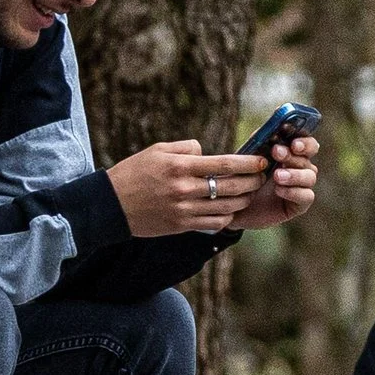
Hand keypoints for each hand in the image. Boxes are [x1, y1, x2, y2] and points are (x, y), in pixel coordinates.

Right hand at [108, 141, 270, 237]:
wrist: (112, 205)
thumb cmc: (135, 172)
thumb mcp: (157, 151)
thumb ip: (186, 148)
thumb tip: (207, 151)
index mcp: (180, 166)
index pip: (223, 164)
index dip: (248, 163)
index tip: (262, 160)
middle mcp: (184, 189)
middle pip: (231, 186)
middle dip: (252, 181)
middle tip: (262, 176)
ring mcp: (185, 209)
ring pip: (227, 207)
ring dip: (244, 199)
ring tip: (250, 192)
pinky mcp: (183, 226)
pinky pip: (215, 223)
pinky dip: (228, 216)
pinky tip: (232, 209)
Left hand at [228, 132, 321, 230]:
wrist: (234, 205)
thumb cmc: (242, 178)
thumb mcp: (248, 157)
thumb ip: (260, 142)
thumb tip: (271, 130)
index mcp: (289, 152)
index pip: (306, 142)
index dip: (303, 140)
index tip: (292, 141)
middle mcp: (298, 167)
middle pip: (309, 157)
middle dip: (294, 154)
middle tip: (276, 152)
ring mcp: (301, 186)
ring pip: (310, 176)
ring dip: (294, 174)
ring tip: (277, 176)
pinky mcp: (299, 205)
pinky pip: (306, 196)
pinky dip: (293, 191)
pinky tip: (279, 191)